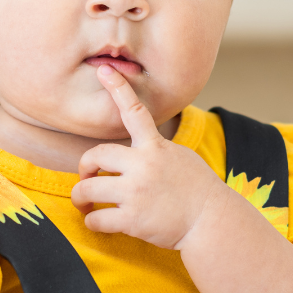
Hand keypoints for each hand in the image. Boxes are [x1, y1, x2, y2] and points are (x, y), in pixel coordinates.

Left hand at [71, 65, 227, 249]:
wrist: (212, 223)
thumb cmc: (196, 189)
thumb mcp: (180, 157)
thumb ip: (155, 148)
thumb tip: (138, 143)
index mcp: (155, 148)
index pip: (135, 111)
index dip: (118, 89)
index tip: (104, 69)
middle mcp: (143, 166)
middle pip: (96, 155)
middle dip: (84, 166)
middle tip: (86, 176)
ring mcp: (136, 193)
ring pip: (88, 189)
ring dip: (80, 196)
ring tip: (84, 203)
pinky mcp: (133, 220)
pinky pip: (96, 219)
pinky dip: (91, 221)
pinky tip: (97, 222)